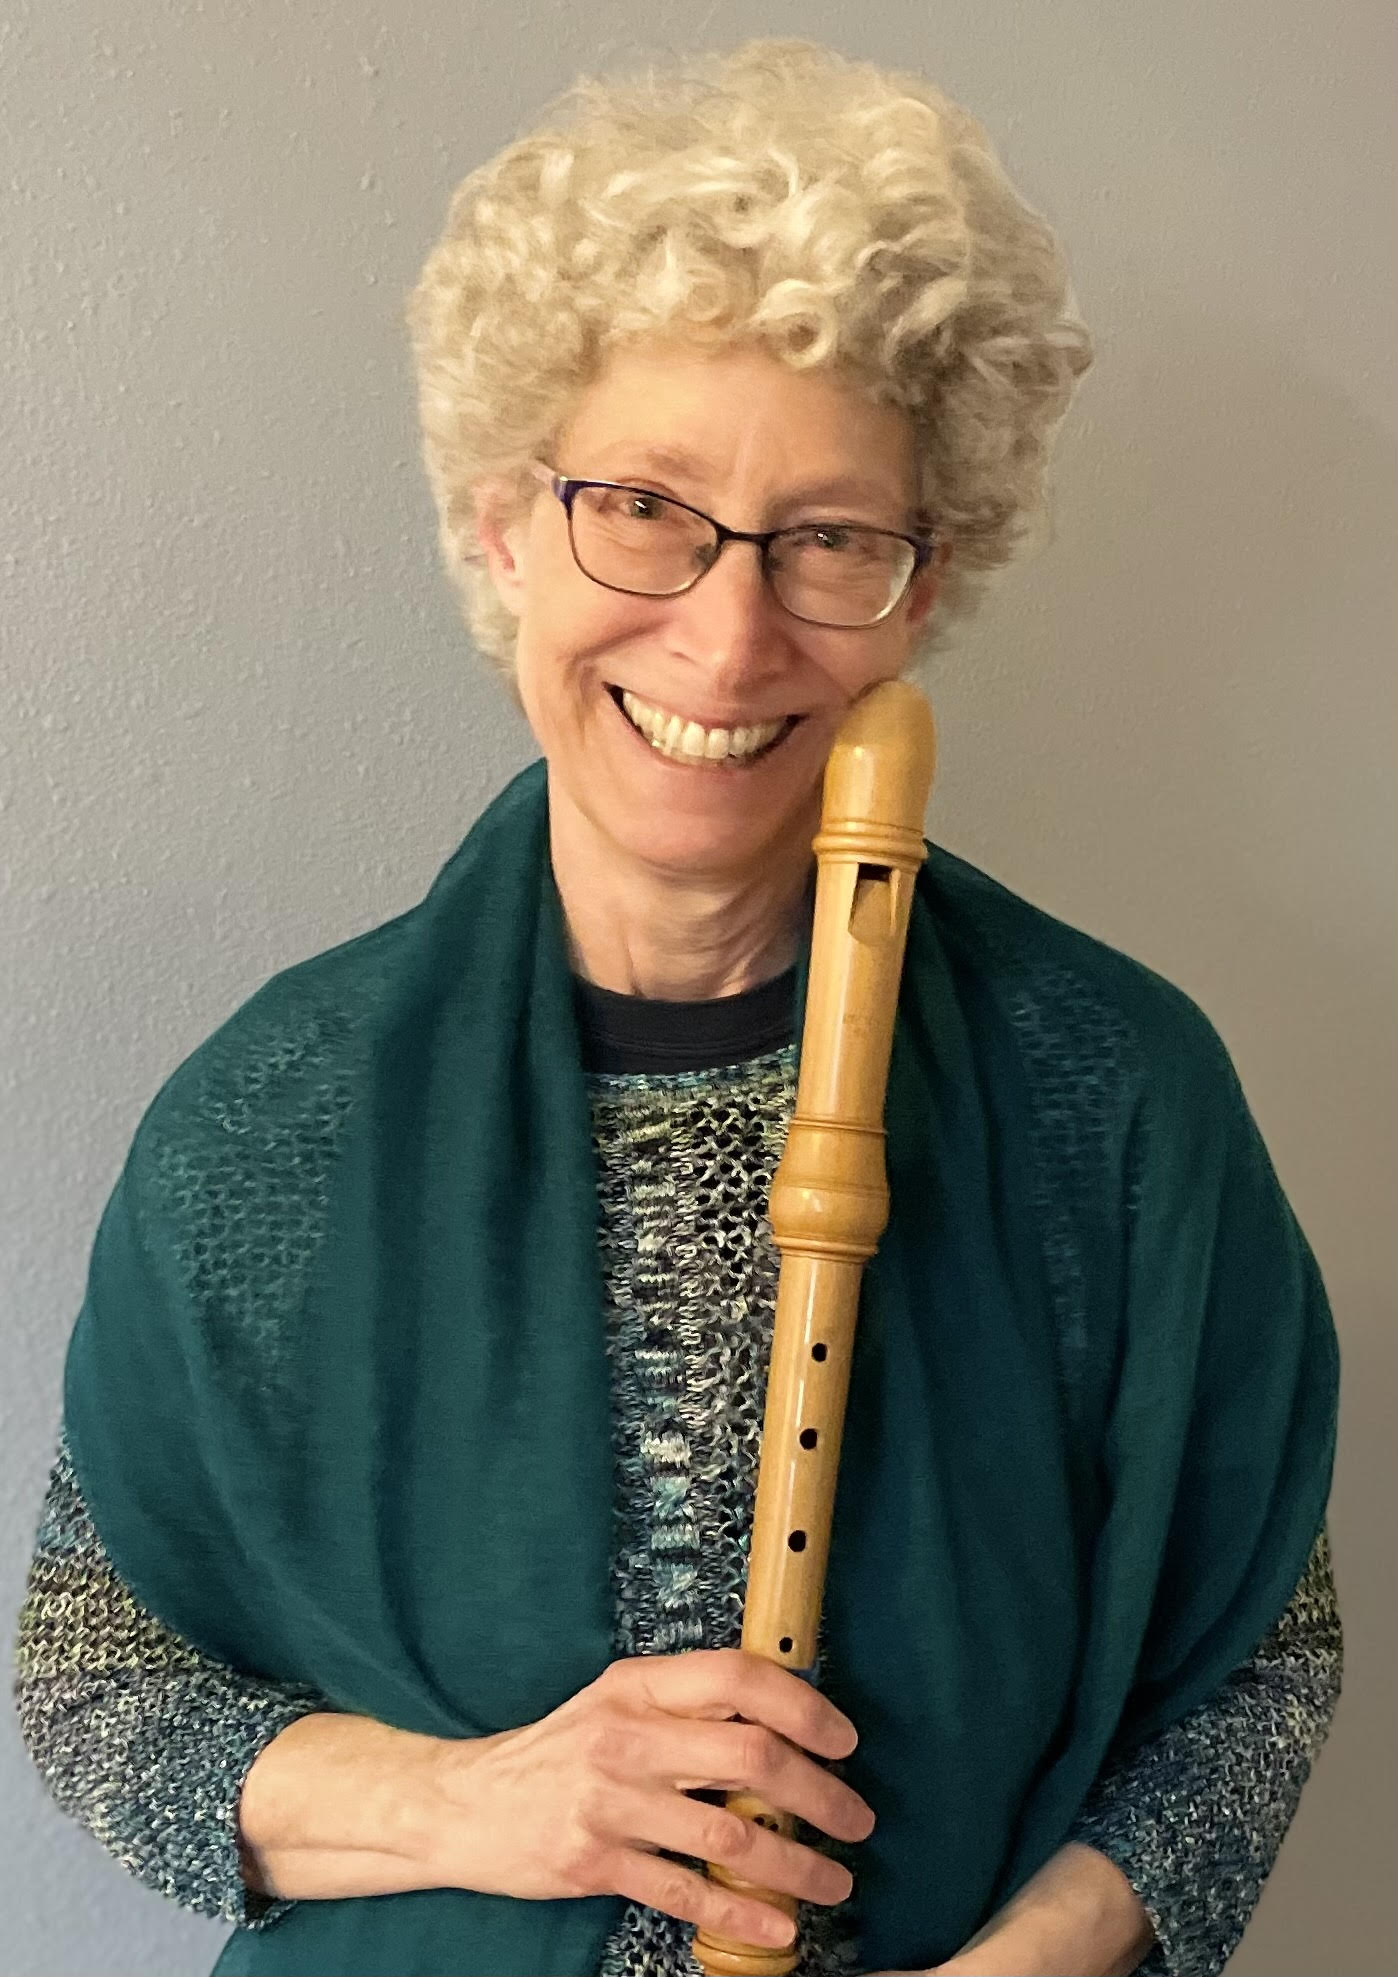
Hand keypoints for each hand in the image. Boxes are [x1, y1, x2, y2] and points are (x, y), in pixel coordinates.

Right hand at [421, 1647, 876, 1952]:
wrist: (464, 1806)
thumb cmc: (557, 1752)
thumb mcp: (615, 1704)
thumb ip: (684, 1706)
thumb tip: (781, 1717)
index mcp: (638, 1685)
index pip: (737, 1678)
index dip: (803, 1706)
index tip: (844, 1740)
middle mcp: (626, 1735)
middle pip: (749, 1754)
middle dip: (819, 1791)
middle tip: (856, 1817)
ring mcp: (609, 1800)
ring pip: (728, 1831)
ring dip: (796, 1862)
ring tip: (835, 1880)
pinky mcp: (594, 1861)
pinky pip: (685, 1891)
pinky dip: (741, 1913)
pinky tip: (779, 1928)